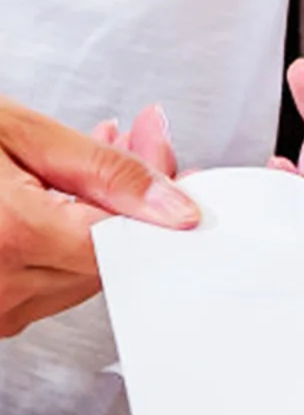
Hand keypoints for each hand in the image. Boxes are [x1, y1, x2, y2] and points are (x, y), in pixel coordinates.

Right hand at [0, 98, 199, 338]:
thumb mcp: (17, 134)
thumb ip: (104, 171)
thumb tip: (176, 207)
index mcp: (13, 237)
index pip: (129, 242)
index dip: (160, 201)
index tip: (170, 163)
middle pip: (109, 258)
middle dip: (131, 196)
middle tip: (137, 138)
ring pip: (81, 271)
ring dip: (99, 213)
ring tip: (96, 151)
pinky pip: (46, 281)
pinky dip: (65, 235)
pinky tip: (60, 190)